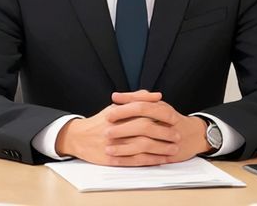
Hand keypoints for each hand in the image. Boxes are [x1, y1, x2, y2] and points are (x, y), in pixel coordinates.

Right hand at [55, 90, 181, 165]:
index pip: (144, 110)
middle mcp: (116, 127)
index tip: (174, 118)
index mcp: (118, 112)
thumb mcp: (116, 106)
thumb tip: (157, 95)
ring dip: (161, 148)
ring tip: (173, 149)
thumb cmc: (102, 121)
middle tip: (177, 135)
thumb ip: (137, 99)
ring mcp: (114, 143)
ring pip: (142, 145)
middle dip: (164, 132)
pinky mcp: (112, 158)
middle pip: (145, 128)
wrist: (79, 137)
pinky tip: (161, 159)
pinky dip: (150, 160)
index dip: (161, 114)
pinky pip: (135, 160)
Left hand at [108, 93, 212, 162]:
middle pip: (143, 125)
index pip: (142, 107)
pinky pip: (145, 160)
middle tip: (106, 129)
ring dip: (124, 147)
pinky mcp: (164, 156)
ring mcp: (166, 142)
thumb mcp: (157, 105)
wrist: (194, 135)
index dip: (125, 110)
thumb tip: (116, 96)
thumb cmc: (170, 119)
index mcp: (163, 110)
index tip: (109, 113)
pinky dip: (129, 160)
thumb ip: (136, 99)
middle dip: (123, 128)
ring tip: (108, 147)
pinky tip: (115, 159)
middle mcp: (166, 125)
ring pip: (144, 144)